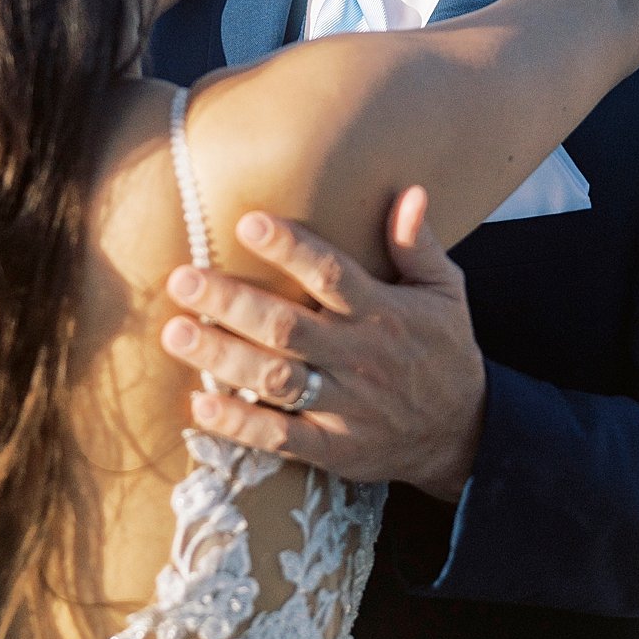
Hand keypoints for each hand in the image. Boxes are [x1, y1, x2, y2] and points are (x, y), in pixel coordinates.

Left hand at [161, 187, 486, 501]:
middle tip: (183, 279)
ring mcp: (344, 406)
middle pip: (287, 327)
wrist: (463, 434)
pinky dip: (240, 425)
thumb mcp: (445, 292)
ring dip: (222, 358)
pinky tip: (200, 406)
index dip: (290, 249)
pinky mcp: (332, 447)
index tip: (247, 222)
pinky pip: (280, 437)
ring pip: (276, 380)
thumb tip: (409, 191)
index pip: (332, 275)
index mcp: (383, 313)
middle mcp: (358, 358)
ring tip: (175, 334)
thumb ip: (418, 244)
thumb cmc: (443, 350)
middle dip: (231, 303)